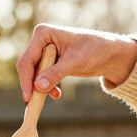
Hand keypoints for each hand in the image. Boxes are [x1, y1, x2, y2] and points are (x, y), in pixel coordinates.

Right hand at [16, 24, 136, 102]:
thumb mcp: (75, 61)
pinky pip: (43, 78)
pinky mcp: (52, 63)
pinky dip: (48, 87)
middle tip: (35, 103)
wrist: (110, 54)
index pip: (27, 60)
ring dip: (41, 88)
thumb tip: (38, 87)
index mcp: (43, 34)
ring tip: (51, 97)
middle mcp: (41, 42)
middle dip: (32, 85)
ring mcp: (46, 53)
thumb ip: (55, 73)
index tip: (28, 97)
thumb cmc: (95, 49)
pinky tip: (57, 94)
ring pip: (35, 75)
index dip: (26, 79)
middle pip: (28, 68)